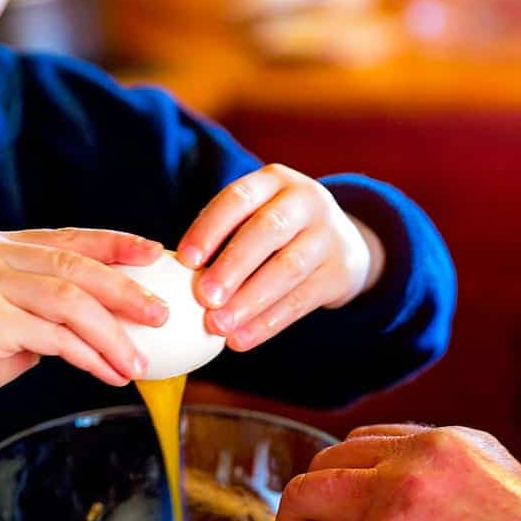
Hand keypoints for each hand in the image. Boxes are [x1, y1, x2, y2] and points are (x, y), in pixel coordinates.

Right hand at [0, 228, 167, 424]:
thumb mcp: (14, 318)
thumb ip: (53, 306)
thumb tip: (119, 313)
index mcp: (2, 245)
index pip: (71, 238)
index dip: (118, 244)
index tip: (156, 255)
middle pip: (78, 266)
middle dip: (127, 291)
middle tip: (163, 314)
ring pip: (71, 300)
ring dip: (113, 334)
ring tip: (140, 362)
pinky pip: (53, 336)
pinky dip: (89, 355)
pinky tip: (110, 373)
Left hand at [177, 164, 384, 349]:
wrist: (343, 242)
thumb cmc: (275, 232)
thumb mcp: (255, 216)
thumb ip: (222, 237)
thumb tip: (178, 276)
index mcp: (274, 180)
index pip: (238, 198)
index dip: (210, 227)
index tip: (184, 260)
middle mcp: (306, 200)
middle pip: (268, 230)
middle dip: (233, 265)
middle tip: (203, 298)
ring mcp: (328, 235)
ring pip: (288, 267)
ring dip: (250, 300)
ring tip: (219, 326)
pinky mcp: (341, 271)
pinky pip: (303, 299)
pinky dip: (269, 322)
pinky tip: (242, 339)